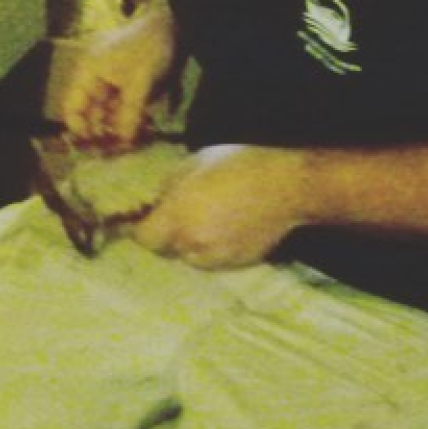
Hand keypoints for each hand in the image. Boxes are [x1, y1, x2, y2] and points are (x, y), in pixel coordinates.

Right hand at [61, 7, 175, 147]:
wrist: (176, 23)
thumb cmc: (150, 48)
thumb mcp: (139, 84)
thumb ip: (129, 115)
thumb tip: (123, 144)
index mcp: (88, 74)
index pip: (72, 108)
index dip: (79, 129)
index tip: (94, 146)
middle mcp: (96, 80)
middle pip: (91, 115)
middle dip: (103, 133)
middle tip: (117, 152)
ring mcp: (114, 83)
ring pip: (110, 114)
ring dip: (120, 129)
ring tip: (134, 142)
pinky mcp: (130, 85)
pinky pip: (125, 108)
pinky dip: (132, 120)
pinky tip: (144, 130)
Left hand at [128, 145, 307, 267]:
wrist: (286, 187)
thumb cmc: (237, 166)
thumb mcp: (193, 164)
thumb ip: (169, 188)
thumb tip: (157, 204)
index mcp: (177, 218)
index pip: (145, 239)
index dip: (141, 230)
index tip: (143, 221)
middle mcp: (192, 244)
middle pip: (167, 249)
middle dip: (169, 235)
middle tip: (180, 216)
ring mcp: (216, 258)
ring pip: (192, 257)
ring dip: (193, 243)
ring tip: (209, 220)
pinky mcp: (236, 264)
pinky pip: (216, 259)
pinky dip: (216, 248)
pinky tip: (229, 228)